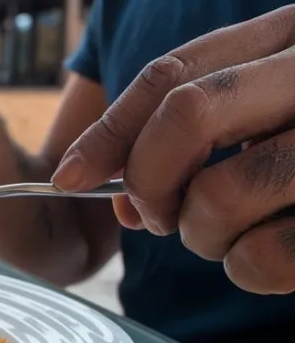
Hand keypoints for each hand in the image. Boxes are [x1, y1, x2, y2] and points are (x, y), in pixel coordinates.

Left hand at [52, 4, 294, 293]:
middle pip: (188, 115)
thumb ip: (202, 130)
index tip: (68, 176)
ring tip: (225, 235)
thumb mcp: (275, 108)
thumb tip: (121, 195)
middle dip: (149, 178)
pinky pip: (269, 256)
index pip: (175, 72)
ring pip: (223, 192)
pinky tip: (268, 259)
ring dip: (199, 234)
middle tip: (155, 215)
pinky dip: (247, 271)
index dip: (109, 129)